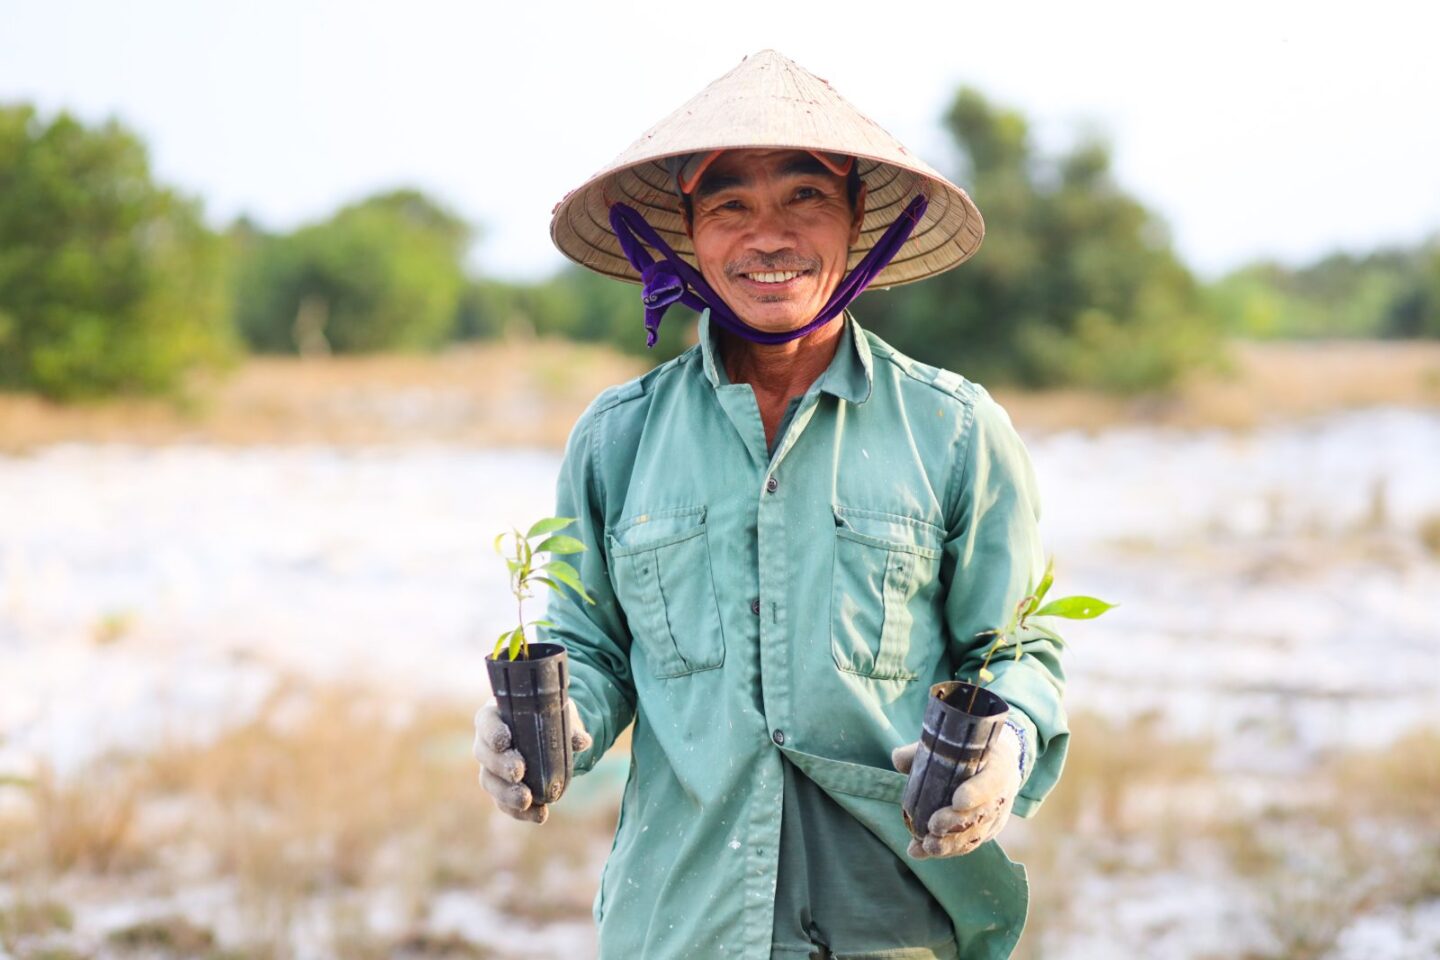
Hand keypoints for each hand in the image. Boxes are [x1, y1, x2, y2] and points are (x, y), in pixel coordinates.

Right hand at [473, 697, 591, 822]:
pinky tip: (540, 815)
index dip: (493, 732)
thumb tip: (583, 741)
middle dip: (501, 765)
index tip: (505, 740)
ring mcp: (490, 768)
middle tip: (518, 772)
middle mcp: (487, 743)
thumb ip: (569, 727)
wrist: (550, 737)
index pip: (486, 722)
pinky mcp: (501, 789)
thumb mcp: (560, 717)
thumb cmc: (548, 718)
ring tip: (526, 800)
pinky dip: (521, 812)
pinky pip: (504, 803)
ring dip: (507, 794)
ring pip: (490, 782)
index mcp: (496, 716)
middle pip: (485, 755)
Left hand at [891, 721, 1020, 858]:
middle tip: (933, 826)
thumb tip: (897, 758)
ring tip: (925, 845)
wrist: (997, 763)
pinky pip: (968, 844)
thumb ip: (925, 749)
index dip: (976, 793)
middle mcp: (1002, 794)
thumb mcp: (954, 742)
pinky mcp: (987, 831)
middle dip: (956, 822)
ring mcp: (996, 816)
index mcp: (999, 766)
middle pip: (982, 814)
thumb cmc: (969, 749)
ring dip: (950, 843)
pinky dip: (945, 849)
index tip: (957, 801)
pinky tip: (920, 850)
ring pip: (975, 835)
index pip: (992, 781)